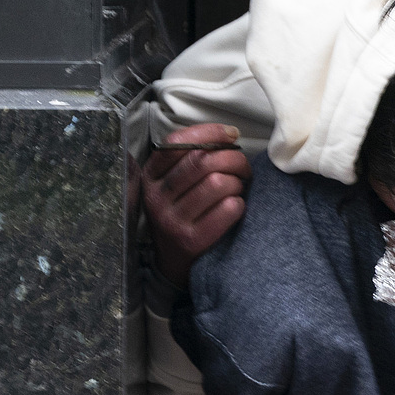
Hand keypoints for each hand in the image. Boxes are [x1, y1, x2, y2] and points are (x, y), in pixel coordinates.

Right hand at [143, 123, 252, 286]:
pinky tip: (235, 206)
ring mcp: (172, 220)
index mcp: (150, 176)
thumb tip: (229, 135)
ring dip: (237, 183)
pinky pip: (227, 209)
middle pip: (202, 160)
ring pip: (218, 183)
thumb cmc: (183, 212)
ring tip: (236, 189)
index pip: (177, 142)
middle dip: (232, 158)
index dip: (210, 132)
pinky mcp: (191, 240)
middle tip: (243, 167)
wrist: (175, 261)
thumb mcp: (174, 184)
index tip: (231, 135)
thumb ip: (191, 157)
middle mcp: (157, 197)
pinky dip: (239, 204)